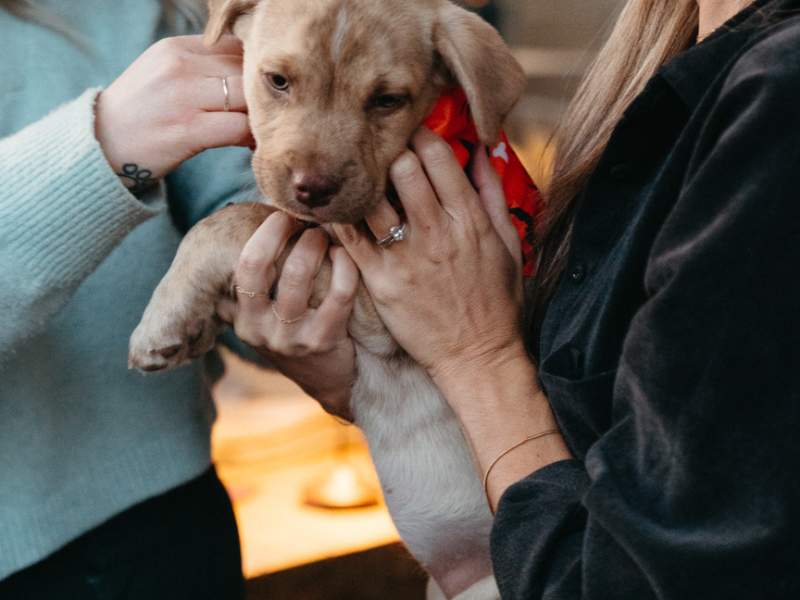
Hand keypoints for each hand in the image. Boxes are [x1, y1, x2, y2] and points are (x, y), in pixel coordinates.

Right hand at [95, 35, 251, 191]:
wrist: (100, 145)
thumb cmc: (141, 113)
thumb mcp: (163, 73)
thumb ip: (202, 66)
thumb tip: (250, 72)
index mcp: (176, 47)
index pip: (235, 47)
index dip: (254, 71)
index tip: (259, 93)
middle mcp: (179, 66)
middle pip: (245, 71)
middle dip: (262, 95)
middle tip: (269, 116)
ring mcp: (183, 97)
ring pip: (247, 97)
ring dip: (260, 117)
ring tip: (261, 131)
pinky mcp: (188, 129)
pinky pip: (238, 128)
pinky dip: (251, 138)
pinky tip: (250, 146)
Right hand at [217, 213, 359, 420]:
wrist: (329, 379)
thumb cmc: (300, 330)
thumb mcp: (269, 313)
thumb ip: (260, 280)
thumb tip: (258, 222)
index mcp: (243, 317)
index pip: (244, 267)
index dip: (264, 235)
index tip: (282, 215)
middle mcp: (260, 329)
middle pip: (264, 267)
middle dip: (287, 234)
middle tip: (308, 222)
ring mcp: (290, 338)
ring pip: (299, 276)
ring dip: (316, 245)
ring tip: (327, 235)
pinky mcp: (322, 342)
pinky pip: (337, 294)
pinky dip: (344, 267)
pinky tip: (347, 256)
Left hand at [333, 128, 526, 391]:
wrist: (477, 356)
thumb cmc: (496, 300)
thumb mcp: (508, 242)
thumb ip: (493, 193)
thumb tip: (482, 150)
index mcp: (469, 219)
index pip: (438, 157)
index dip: (421, 135)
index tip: (412, 134)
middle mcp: (436, 232)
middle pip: (401, 168)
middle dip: (391, 153)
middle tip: (383, 155)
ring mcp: (406, 257)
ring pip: (372, 198)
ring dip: (363, 182)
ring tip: (357, 178)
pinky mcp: (381, 281)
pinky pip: (350, 238)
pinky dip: (339, 216)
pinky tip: (335, 205)